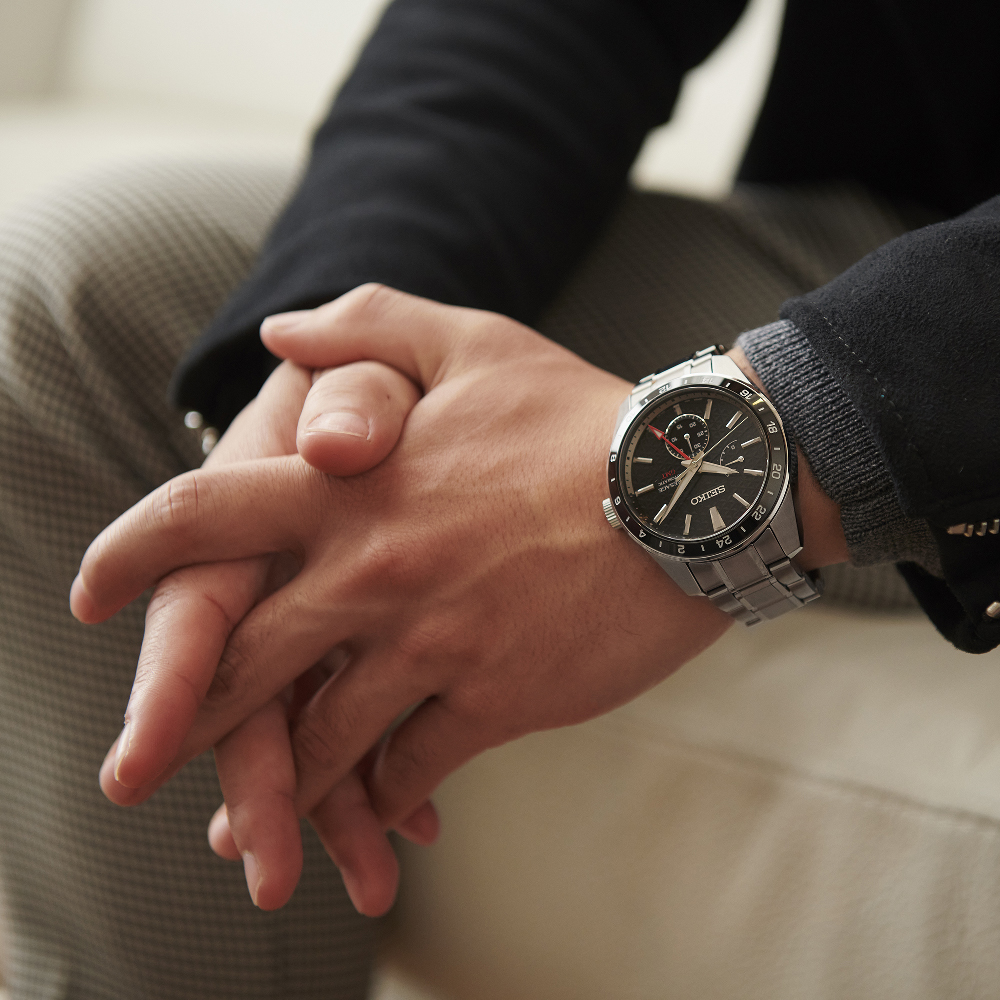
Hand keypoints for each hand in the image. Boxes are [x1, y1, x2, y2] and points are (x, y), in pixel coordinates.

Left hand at [72, 285, 733, 910]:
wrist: (691, 492)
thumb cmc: (579, 416)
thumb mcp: (473, 343)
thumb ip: (366, 326)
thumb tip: (276, 336)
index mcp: (354, 489)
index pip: (204, 518)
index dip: (130, 556)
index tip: (89, 594)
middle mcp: (375, 572)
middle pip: (238, 660)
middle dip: (187, 711)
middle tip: (156, 751)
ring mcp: (433, 644)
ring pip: (317, 736)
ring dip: (279, 775)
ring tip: (253, 805)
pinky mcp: (495, 700)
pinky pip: (407, 768)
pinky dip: (379, 792)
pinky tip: (377, 799)